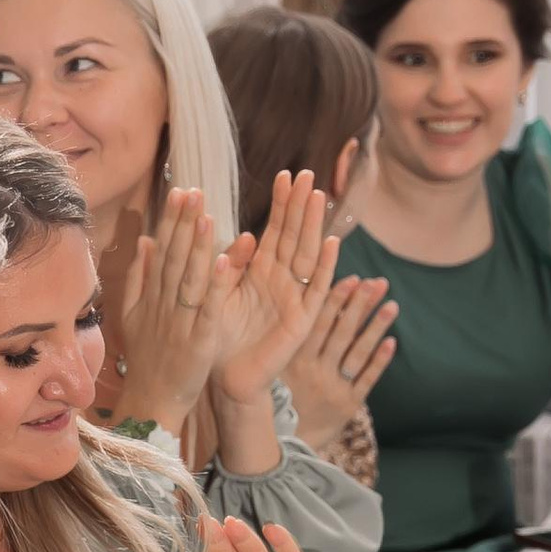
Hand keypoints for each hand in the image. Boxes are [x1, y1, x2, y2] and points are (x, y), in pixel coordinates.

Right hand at [112, 188, 229, 428]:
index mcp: (152, 297)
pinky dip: (213, 286)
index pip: (163, 252)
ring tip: (205, 215)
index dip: (172, 221)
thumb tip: (145, 242)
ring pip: (189, 279)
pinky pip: (207, 310)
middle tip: (193, 192)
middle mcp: (164, 305)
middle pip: (175, 258)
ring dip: (197, 246)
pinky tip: (220, 262)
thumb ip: (139, 279)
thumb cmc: (147, 360)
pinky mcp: (198, 341)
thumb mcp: (133, 317)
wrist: (151, 402)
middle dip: (183, 224)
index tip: (181, 192)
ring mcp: (181, 322)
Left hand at [209, 173, 335, 406]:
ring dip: (313, 227)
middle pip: (294, 236)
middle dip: (300, 206)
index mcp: (261, 271)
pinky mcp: (301, 321)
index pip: (274, 230)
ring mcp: (294, 299)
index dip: (281, 204)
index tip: (286, 174)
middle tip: (307, 174)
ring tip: (318, 197)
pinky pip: (315, 291)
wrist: (227, 377)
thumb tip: (237, 232)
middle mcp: (281, 281)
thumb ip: (228, 265)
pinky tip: (331, 243)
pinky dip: (323, 268)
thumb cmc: (221, 336)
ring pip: (306, 255)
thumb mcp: (219, 293)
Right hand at [283, 273, 397, 451]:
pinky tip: (392, 341)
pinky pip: (367, 380)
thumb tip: (300, 305)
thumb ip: (288, 342)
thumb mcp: (276, 370)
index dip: (337, 299)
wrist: (282, 446)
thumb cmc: (277, 400)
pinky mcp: (348, 405)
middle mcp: (315, 371)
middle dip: (361, 305)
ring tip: (392, 305)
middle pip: (342, 332)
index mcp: (295, 360)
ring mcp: (334, 388)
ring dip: (376, 327)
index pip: (319, 322)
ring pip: (357, 352)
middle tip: (378, 282)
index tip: (353, 278)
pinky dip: (380, 361)